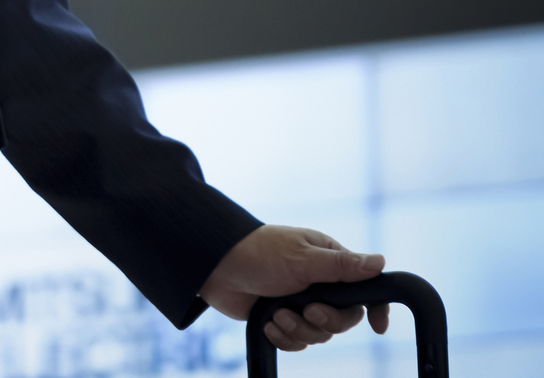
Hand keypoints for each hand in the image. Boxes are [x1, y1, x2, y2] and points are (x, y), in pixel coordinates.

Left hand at [200, 225, 390, 351]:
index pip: (365, 288)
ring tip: (278, 315)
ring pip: (320, 334)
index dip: (376, 308)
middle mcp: (318, 283)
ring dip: (299, 329)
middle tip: (308, 312)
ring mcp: (299, 302)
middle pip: (344, 318)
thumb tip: (380, 262)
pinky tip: (269, 323)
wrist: (213, 267)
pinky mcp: (281, 318)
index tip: (378, 327)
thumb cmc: (257, 253)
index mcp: (328, 261)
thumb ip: (341, 266)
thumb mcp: (302, 258)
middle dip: (326, 321)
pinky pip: (296, 342)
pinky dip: (283, 337)